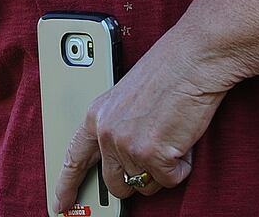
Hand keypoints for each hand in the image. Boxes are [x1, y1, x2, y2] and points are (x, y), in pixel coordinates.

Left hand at [55, 29, 230, 207]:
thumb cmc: (171, 67)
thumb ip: (119, 123)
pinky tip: (184, 136)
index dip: (66, 185)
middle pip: (115, 183)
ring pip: (146, 183)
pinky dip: (182, 165)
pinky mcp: (154, 155)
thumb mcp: (129, 95)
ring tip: (173, 132)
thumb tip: (124, 155)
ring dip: (164, 166)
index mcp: (98, 115)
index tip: (63, 204)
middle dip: (136, 176)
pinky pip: (171, 179)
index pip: (74, 158)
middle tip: (156, 155)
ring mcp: (130, 146)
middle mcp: (108, 133)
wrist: (196, 56)